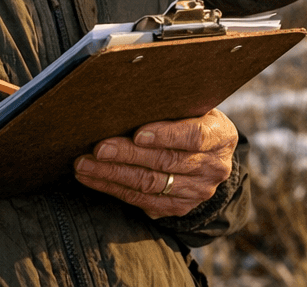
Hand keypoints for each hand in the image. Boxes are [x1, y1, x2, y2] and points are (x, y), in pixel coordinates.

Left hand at [73, 108, 236, 218]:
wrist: (211, 156)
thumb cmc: (194, 120)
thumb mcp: (196, 108)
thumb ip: (174, 107)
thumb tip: (129, 97)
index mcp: (221, 137)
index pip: (194, 137)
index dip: (165, 135)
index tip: (137, 134)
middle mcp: (213, 168)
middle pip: (166, 162)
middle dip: (128, 156)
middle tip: (98, 149)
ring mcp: (196, 192)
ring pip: (150, 184)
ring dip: (113, 175)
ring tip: (85, 165)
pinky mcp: (178, 208)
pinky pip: (141, 200)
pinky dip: (113, 189)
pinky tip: (93, 178)